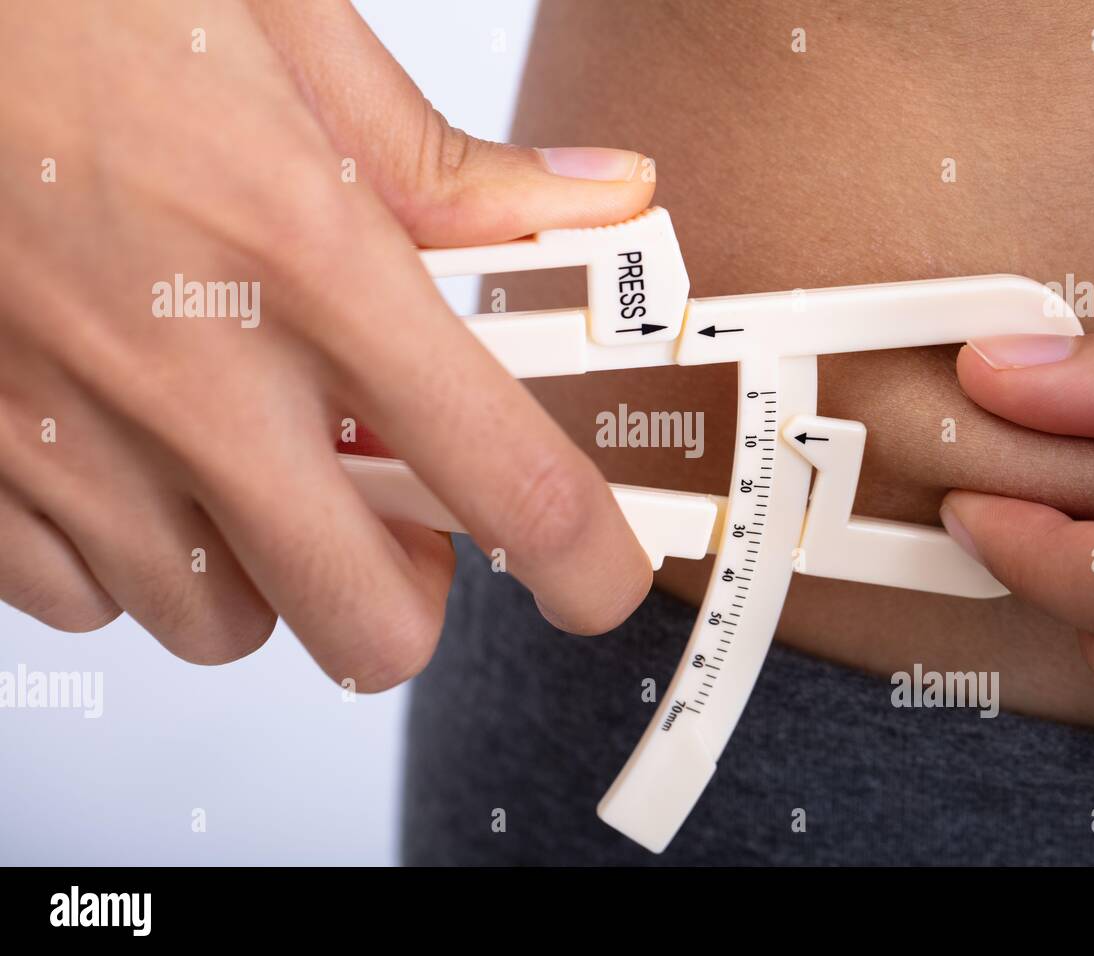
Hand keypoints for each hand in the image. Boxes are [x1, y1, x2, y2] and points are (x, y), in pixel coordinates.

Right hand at [0, 0, 653, 687]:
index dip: (584, 564)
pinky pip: (81, 604)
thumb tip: (600, 201)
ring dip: (269, 573)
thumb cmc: (79, 4)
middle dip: (407, 595)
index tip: (600, 582)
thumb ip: (449, 165)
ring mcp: (66, 436)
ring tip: (251, 464)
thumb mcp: (290, 34)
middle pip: (365, 623)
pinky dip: (136, 562)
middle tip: (396, 512)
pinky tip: (141, 462)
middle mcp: (189, 374)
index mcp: (306, 256)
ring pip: (222, 627)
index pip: (501, 475)